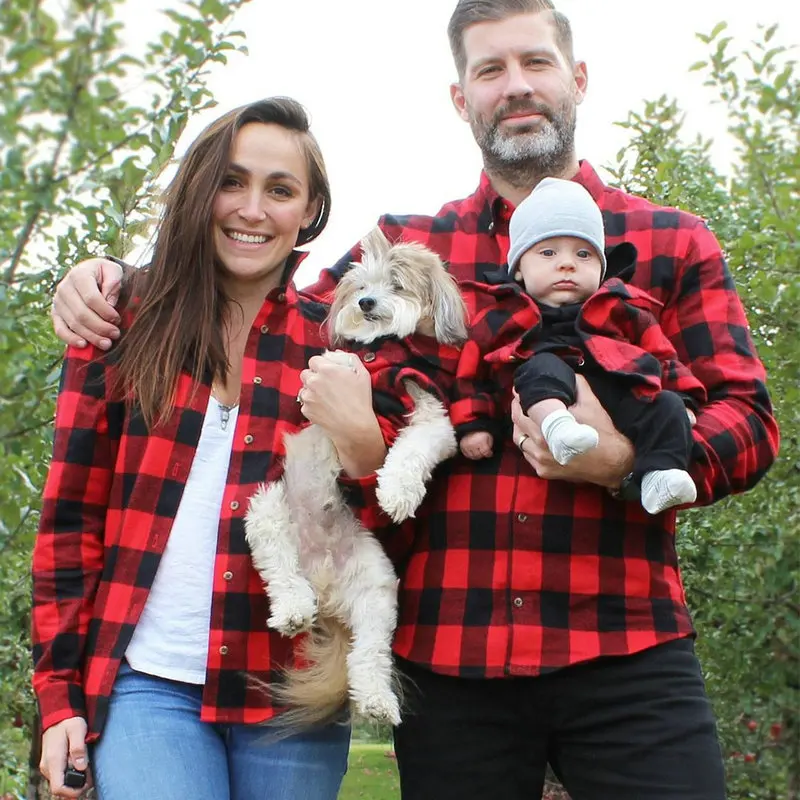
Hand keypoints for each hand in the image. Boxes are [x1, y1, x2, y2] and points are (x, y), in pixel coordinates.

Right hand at [40, 716, 93, 798]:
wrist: (58, 713)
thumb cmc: (69, 720)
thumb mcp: (77, 729)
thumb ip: (79, 748)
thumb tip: (81, 767)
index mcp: (53, 760)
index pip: (58, 788)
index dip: (73, 791)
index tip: (87, 784)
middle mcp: (47, 766)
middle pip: (59, 788)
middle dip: (75, 786)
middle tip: (90, 776)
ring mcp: (47, 766)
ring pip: (59, 782)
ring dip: (73, 781)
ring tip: (87, 768)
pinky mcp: (50, 763)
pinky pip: (59, 776)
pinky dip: (69, 775)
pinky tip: (80, 765)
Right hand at [52, 258, 122, 349]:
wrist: (91, 273)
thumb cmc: (105, 273)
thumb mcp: (114, 271)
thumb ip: (113, 283)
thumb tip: (109, 304)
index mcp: (78, 275)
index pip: (91, 298)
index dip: (105, 312)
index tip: (117, 320)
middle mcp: (64, 288)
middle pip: (82, 314)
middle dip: (101, 327)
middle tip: (116, 334)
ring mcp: (58, 302)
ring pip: (73, 323)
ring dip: (91, 336)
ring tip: (107, 343)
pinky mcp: (56, 313)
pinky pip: (60, 329)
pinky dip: (70, 339)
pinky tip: (84, 345)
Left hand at [299, 350, 385, 476]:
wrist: (354, 427)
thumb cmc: (360, 401)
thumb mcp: (362, 374)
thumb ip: (350, 359)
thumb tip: (337, 354)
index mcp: (327, 369)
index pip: (313, 360)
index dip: (320, 365)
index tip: (327, 371)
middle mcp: (314, 381)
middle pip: (305, 373)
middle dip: (314, 377)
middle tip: (326, 385)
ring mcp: (308, 396)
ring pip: (304, 388)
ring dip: (311, 391)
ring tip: (325, 398)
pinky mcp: (306, 410)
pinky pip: (305, 403)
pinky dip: (312, 404)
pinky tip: (324, 408)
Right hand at [460, 431, 493, 459]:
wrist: (471, 427)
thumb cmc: (481, 433)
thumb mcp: (489, 437)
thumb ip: (489, 445)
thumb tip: (489, 454)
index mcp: (480, 440)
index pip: (485, 452)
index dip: (489, 454)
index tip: (490, 453)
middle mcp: (472, 444)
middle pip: (478, 455)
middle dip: (482, 454)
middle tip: (483, 452)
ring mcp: (466, 446)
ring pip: (473, 456)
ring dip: (477, 455)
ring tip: (479, 451)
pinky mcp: (462, 446)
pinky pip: (467, 455)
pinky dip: (471, 455)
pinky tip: (473, 451)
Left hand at [511, 376, 633, 487]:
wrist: (612, 463)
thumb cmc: (601, 432)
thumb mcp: (591, 403)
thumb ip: (577, 385)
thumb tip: (567, 375)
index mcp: (550, 424)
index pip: (524, 407)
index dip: (519, 397)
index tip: (519, 391)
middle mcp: (541, 443)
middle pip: (518, 422)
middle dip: (517, 408)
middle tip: (519, 401)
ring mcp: (540, 459)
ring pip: (519, 439)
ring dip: (519, 427)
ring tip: (524, 418)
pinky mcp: (543, 471)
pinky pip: (526, 455)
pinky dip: (527, 444)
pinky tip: (533, 437)